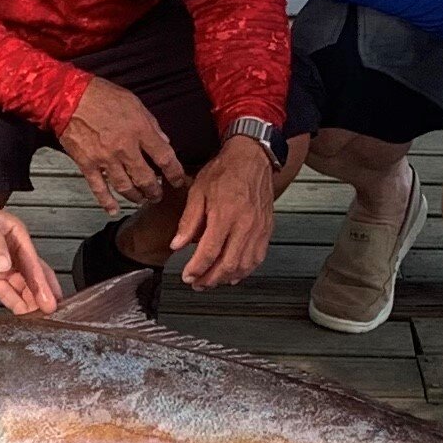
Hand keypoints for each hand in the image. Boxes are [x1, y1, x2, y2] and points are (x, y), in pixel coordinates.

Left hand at [0, 176, 60, 317]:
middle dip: (42, 294)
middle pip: (32, 276)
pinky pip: (3, 291)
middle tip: (50, 311)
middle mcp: (10, 250)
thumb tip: (5, 265)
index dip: (42, 282)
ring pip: (20, 286)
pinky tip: (21, 312)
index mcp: (15, 234)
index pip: (33, 262)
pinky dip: (12, 301)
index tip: (49, 298)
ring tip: (39, 317)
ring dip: (30, 300)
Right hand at [60, 74, 184, 210]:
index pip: (165, 157)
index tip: (179, 180)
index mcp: (139, 130)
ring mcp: (105, 159)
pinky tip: (114, 209)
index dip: (175, 172)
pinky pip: (99, 188)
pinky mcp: (87, 164)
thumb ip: (150, 124)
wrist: (68, 97)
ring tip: (141, 200)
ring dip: (136, 197)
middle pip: (146, 178)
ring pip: (125, 187)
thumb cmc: (101, 95)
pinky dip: (107, 201)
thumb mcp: (134, 103)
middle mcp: (125, 148)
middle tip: (158, 195)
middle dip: (155, 191)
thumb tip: (164, 141)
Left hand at [168, 133, 285, 292]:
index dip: (196, 269)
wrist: (252, 158)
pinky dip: (244, 271)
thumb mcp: (198, 191)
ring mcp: (258, 229)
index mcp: (225, 214)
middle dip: (210, 279)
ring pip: (244, 265)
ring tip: (211, 281)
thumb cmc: (225, 171)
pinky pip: (257, 258)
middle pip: (227, 264)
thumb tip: (176, 245)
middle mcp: (245, 224)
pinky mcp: (266, 230)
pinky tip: (233, 275)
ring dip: (226, 278)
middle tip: (197, 283)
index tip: (187, 276)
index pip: (209, 251)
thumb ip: (188, 221)